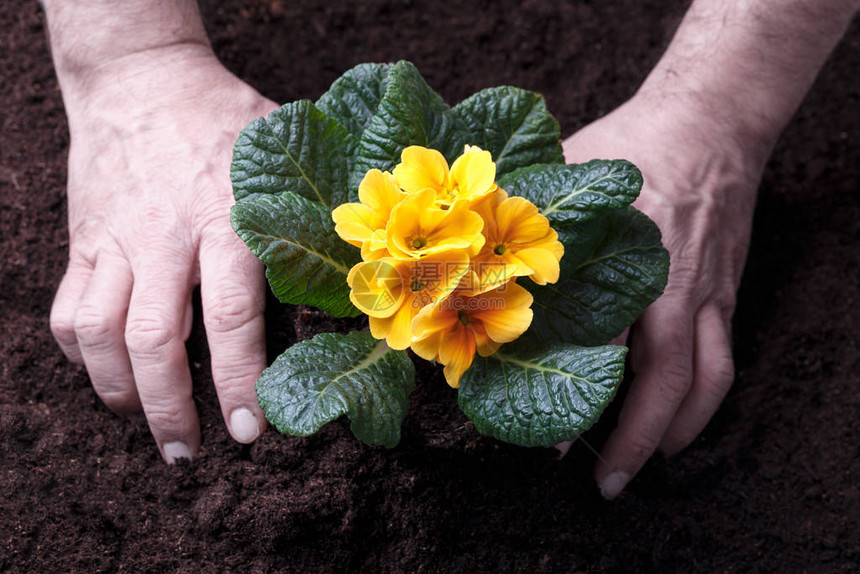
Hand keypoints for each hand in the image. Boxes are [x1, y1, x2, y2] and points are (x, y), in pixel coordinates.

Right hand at [50, 44, 278, 461]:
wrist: (144, 77)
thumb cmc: (228, 122)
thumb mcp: (280, 163)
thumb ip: (308, 222)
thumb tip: (343, 296)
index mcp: (227, 220)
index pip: (232, 320)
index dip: (239, 383)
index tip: (249, 431)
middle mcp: (166, 236)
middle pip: (156, 342)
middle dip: (171, 411)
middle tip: (190, 454)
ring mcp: (117, 239)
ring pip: (101, 335)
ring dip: (121, 394)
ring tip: (147, 425)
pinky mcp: (83, 239)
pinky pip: (67, 312)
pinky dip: (83, 357)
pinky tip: (110, 374)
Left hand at [561, 90, 765, 497]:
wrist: (712, 121)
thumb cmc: (635, 141)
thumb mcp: (570, 167)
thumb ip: (526, 212)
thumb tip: (463, 245)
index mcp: (629, 262)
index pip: (603, 346)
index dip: (578, 400)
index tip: (551, 442)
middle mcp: (674, 287)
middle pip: (665, 380)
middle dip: (636, 440)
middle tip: (603, 483)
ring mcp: (707, 292)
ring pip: (706, 381)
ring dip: (678, 431)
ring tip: (647, 465)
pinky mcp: (725, 292)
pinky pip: (724, 359)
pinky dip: (705, 399)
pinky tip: (681, 418)